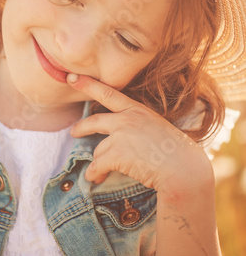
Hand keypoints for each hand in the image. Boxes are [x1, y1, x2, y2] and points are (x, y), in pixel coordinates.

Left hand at [67, 74, 211, 190]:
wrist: (184, 168)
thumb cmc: (176, 152)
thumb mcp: (157, 128)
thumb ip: (138, 127)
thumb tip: (120, 137)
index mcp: (138, 110)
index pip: (109, 93)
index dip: (89, 85)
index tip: (72, 77)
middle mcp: (127, 119)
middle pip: (94, 121)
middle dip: (81, 128)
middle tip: (73, 131)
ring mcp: (121, 136)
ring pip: (99, 150)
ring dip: (99, 163)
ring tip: (102, 172)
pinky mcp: (117, 154)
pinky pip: (97, 165)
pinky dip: (94, 174)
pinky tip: (96, 178)